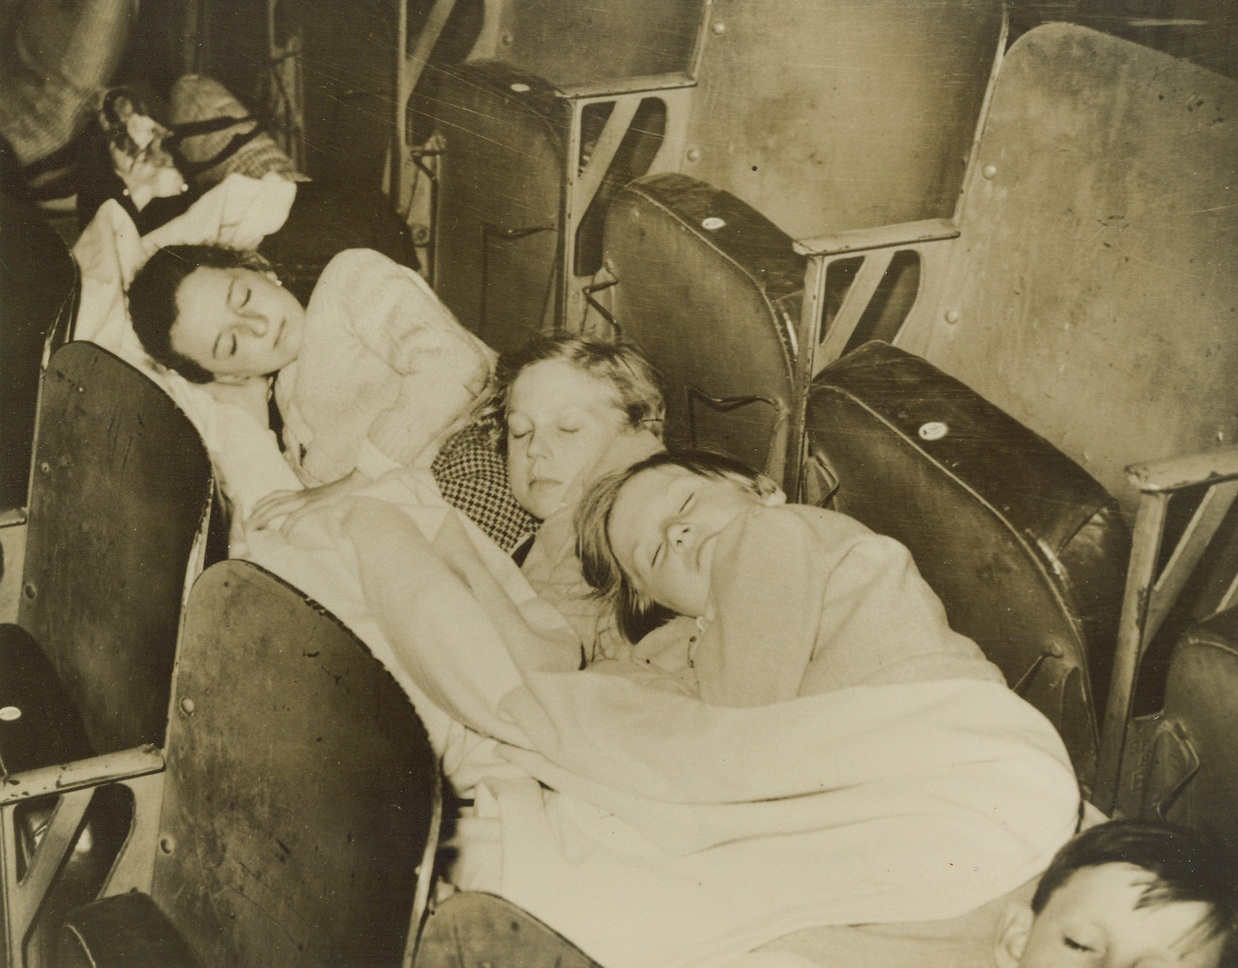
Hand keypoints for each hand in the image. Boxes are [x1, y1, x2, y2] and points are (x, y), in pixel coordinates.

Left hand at [249, 470, 367, 535]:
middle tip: (248, 520)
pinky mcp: (314, 504)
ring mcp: (306, 498)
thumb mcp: (323, 497)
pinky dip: (288, 525)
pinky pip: (296, 516)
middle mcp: (301, 494)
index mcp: (302, 492)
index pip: (277, 494)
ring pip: (280, 507)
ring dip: (266, 516)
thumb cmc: (341, 492)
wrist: (353, 484)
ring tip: (257, 525)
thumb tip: (310, 509)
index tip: (253, 506)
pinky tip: (283, 534)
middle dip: (259, 509)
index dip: (264, 500)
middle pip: (274, 501)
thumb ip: (313, 502)